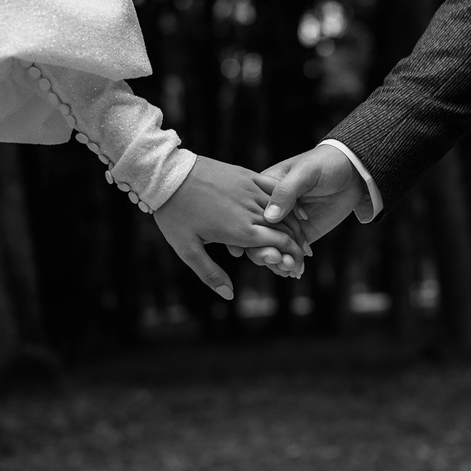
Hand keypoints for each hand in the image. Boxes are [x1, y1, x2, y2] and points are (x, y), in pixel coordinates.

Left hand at [154, 156, 308, 298]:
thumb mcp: (188, 250)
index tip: (297, 268)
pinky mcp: (246, 175)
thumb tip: (229, 295)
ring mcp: (249, 190)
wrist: (167, 175)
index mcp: (240, 231)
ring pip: (282, 210)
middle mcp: (250, 210)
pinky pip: (274, 188)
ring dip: (296, 226)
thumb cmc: (175, 214)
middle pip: (285, 230)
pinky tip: (297, 211)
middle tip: (303, 260)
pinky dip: (289, 202)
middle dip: (298, 246)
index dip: (292, 257)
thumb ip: (211, 274)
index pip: (279, 245)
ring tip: (303, 240)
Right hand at [239, 145, 367, 272]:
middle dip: (264, 253)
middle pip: (256, 236)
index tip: (246, 249)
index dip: (246, 234)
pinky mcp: (302, 235)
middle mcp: (271, 210)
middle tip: (279, 259)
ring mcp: (286, 224)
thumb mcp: (304, 172)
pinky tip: (297, 270)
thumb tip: (269, 217)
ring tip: (291, 266)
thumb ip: (286, 192)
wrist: (352, 172)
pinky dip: (291, 264)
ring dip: (278, 262)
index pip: (248, 215)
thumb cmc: (324, 164)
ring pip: (272, 248)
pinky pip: (290, 253)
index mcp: (263, 191)